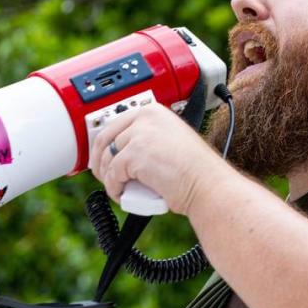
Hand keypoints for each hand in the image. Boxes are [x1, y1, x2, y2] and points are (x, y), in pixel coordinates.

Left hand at [88, 103, 230, 214]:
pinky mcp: (134, 154)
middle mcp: (145, 118)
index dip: (105, 145)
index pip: (115, 124)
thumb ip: (146, 140)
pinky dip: (114, 189)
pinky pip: (112, 174)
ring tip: (120, 189)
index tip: (102, 158)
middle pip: (105, 138)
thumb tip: (120, 153)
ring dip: (109, 178)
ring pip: (107, 158)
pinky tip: (124, 195)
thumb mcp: (168, 143)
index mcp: (153, 112)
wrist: (207, 185)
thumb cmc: (196, 171)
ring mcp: (140, 134)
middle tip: (104, 177)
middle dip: (100, 161)